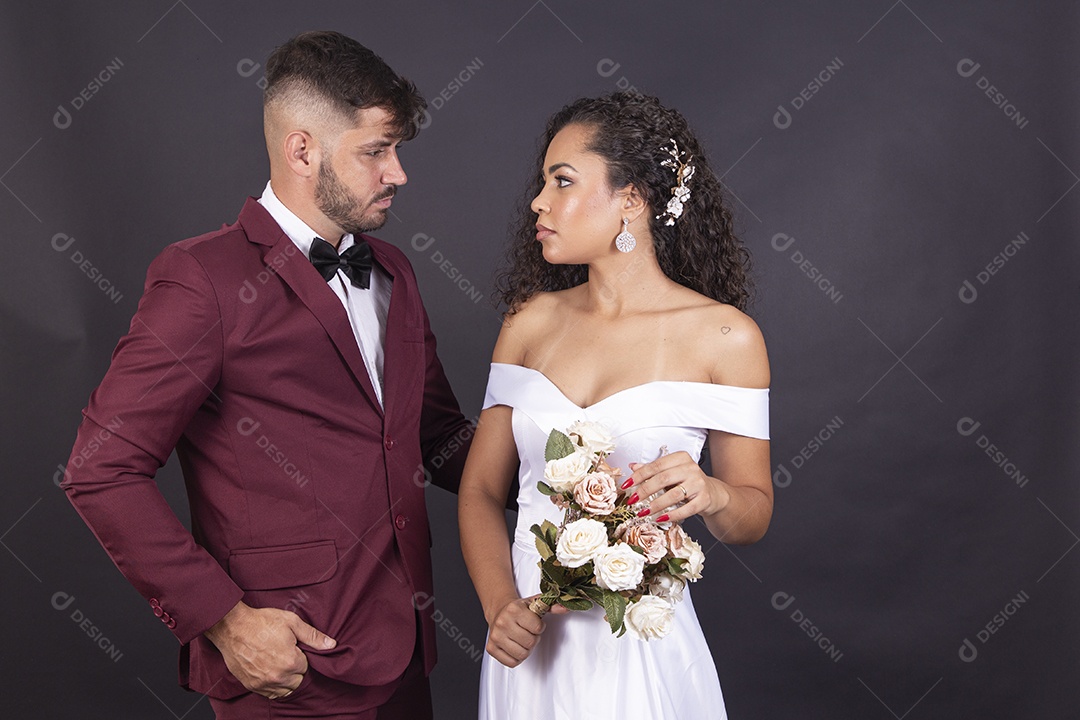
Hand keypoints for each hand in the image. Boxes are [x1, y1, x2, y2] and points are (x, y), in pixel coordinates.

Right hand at [203, 601, 336, 698]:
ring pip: (285, 690)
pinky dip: (273, 686)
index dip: (300, 656)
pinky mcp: (251, 685)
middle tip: (286, 654)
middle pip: (297, 681)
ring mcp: (263, 683)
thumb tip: (331, 645)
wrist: (233, 627)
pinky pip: (269, 694)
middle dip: (295, 669)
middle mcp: (278, 676)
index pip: (305, 666)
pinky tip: (270, 672)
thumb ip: (312, 636)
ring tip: (278, 663)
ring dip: (286, 680)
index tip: (293, 648)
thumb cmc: (262, 622)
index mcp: (291, 661)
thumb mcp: (291, 622)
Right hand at [485, 595, 567, 667]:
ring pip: (522, 654)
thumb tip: (565, 607)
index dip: (539, 627)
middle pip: (530, 643)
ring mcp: (495, 636)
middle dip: (533, 639)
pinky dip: (517, 658)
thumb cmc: (519, 609)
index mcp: (514, 609)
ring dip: (526, 649)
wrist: (499, 611)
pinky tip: (515, 646)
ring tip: (522, 639)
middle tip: (528, 632)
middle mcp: (502, 622)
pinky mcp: (491, 648)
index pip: (537, 627)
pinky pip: (512, 663)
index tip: (534, 624)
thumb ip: (551, 605)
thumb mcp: (535, 603)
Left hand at [622, 453, 728, 523]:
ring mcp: (699, 483)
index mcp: (680, 458)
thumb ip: (653, 470)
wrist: (713, 493)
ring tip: (644, 512)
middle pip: (663, 479)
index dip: (639, 476)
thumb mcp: (670, 473)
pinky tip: (660, 518)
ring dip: (656, 505)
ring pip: (673, 495)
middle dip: (645, 491)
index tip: (627, 485)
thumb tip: (633, 466)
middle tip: (632, 500)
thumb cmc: (688, 482)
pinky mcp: (704, 499)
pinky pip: (685, 509)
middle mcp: (691, 468)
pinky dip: (671, 515)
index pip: (656, 466)